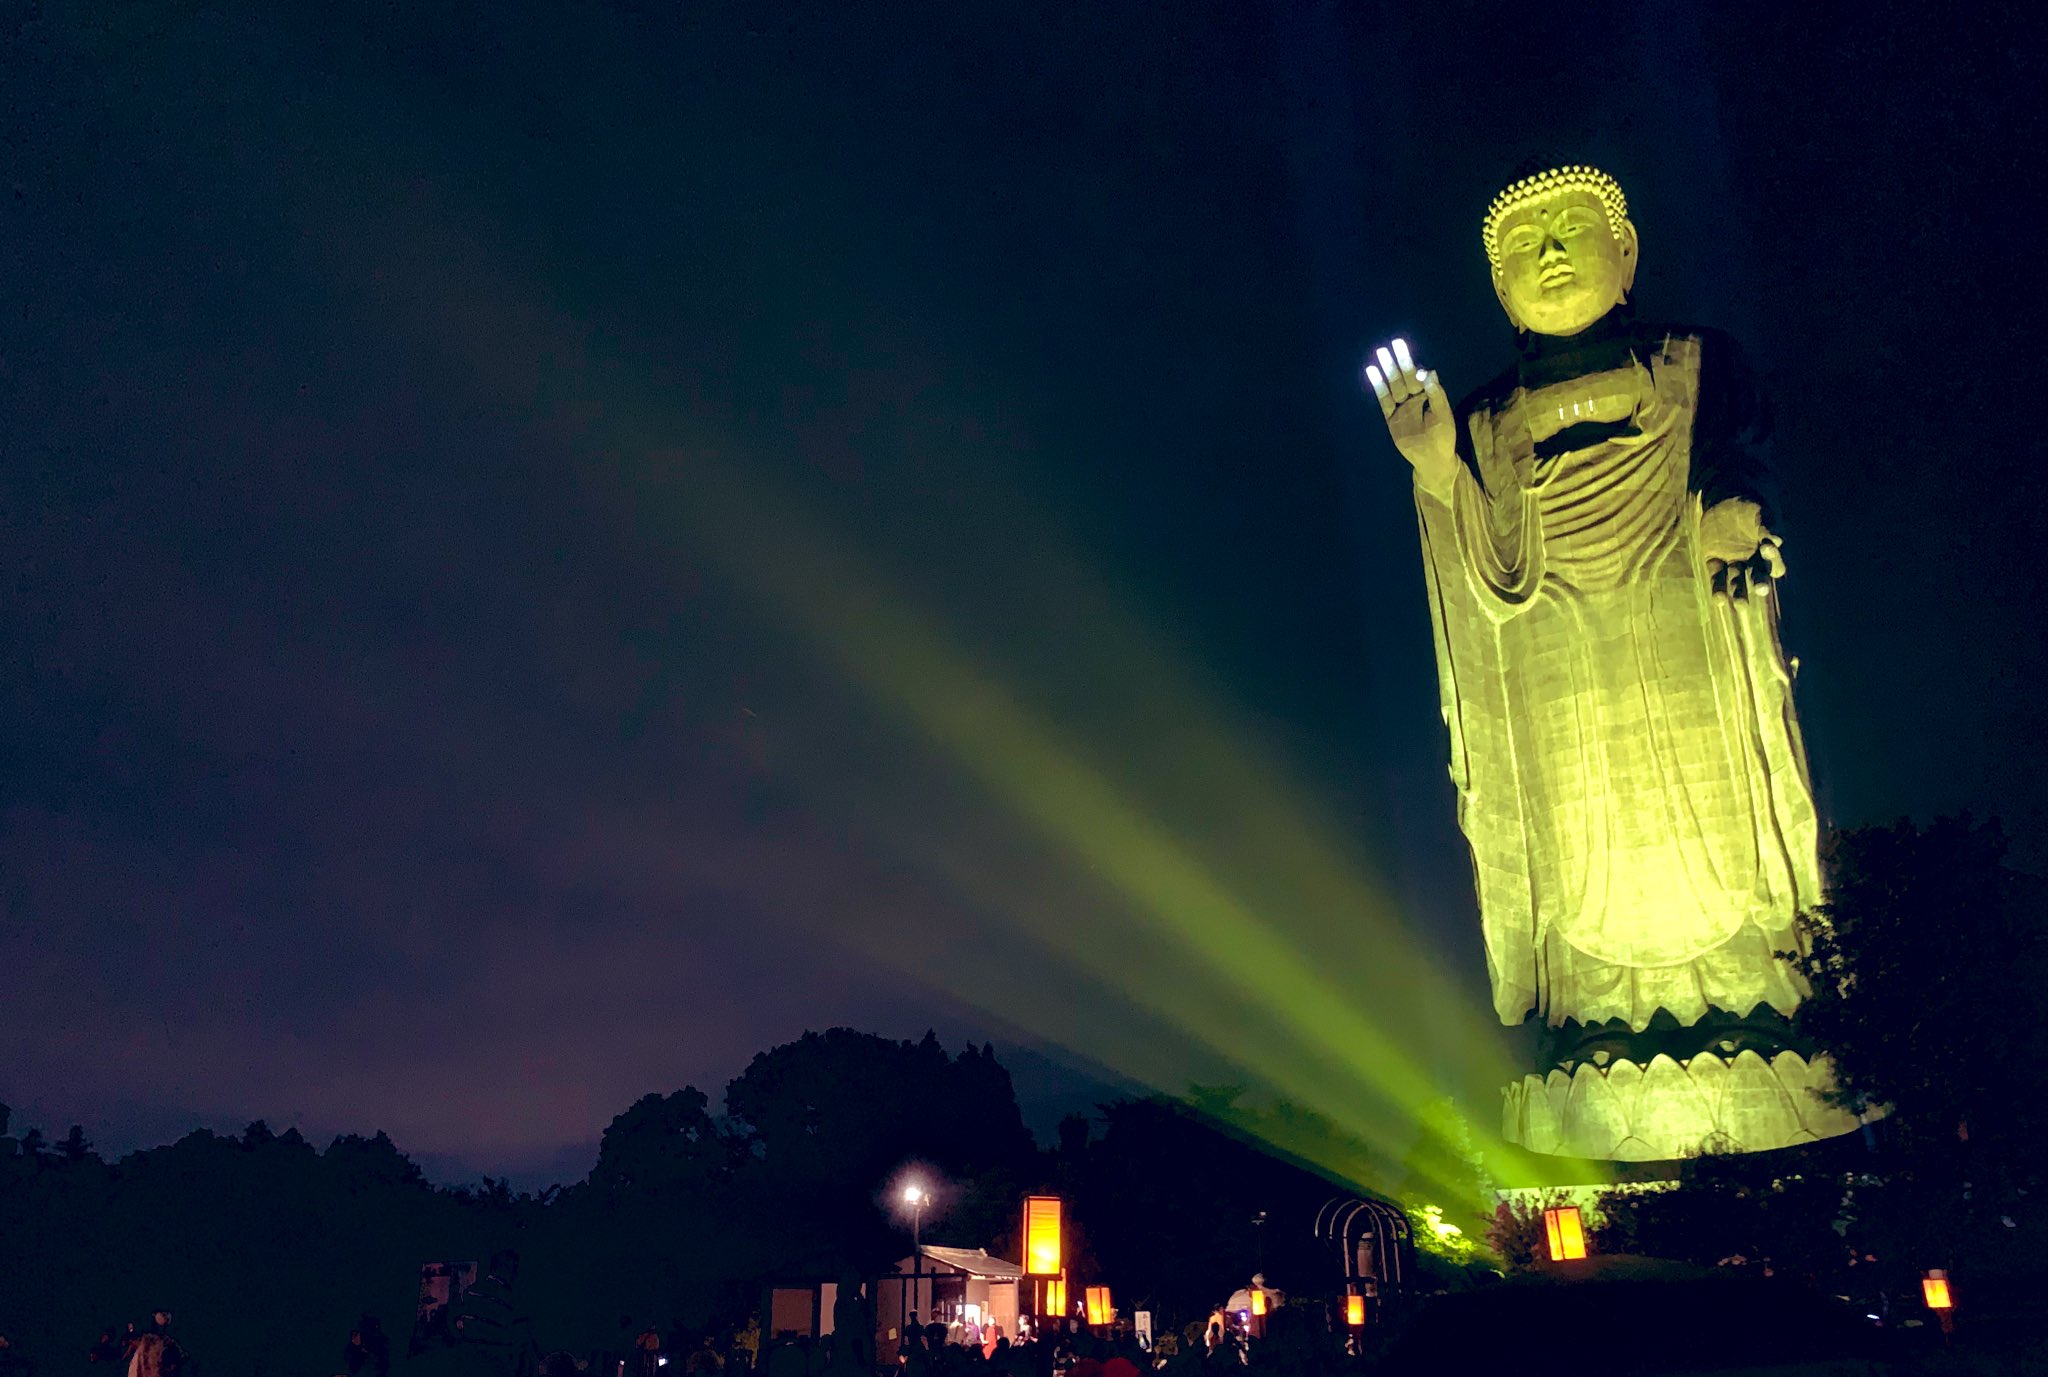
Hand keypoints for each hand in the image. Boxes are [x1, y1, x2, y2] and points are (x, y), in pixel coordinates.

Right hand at [1366, 337, 1458, 493]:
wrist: (1433, 459)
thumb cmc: (1443, 436)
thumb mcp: (1444, 415)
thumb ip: (1437, 394)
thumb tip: (1429, 373)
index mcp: (1428, 395)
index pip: (1421, 377)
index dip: (1417, 370)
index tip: (1416, 367)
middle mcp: (1414, 399)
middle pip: (1405, 376)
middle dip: (1399, 360)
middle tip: (1394, 343)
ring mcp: (1401, 408)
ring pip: (1393, 385)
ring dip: (1387, 369)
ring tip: (1380, 353)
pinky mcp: (1391, 418)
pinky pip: (1384, 400)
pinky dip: (1378, 387)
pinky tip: (1372, 372)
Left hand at [1701, 498, 1784, 595]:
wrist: (1721, 499)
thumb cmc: (1747, 506)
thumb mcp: (1759, 512)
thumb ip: (1766, 526)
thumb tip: (1777, 540)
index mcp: (1766, 551)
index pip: (1774, 565)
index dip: (1774, 562)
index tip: (1768, 549)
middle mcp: (1751, 561)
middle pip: (1757, 577)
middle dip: (1759, 584)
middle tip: (1760, 590)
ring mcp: (1732, 562)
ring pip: (1736, 581)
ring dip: (1738, 592)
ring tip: (1739, 604)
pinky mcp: (1713, 560)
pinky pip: (1716, 577)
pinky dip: (1717, 588)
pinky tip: (1719, 600)